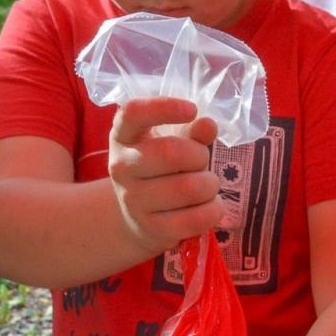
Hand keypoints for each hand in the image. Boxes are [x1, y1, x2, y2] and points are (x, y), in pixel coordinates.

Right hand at [108, 96, 224, 254]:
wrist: (139, 217)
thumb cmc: (161, 170)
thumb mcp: (173, 143)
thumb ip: (192, 133)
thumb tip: (208, 125)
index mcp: (123, 136)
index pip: (133, 113)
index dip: (164, 107)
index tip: (191, 109)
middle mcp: (122, 166)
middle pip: (171, 152)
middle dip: (200, 155)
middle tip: (201, 161)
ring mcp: (133, 200)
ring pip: (190, 188)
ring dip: (210, 185)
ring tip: (206, 186)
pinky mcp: (152, 228)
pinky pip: (196, 218)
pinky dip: (213, 211)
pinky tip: (208, 206)